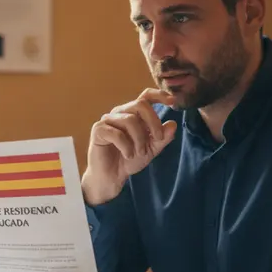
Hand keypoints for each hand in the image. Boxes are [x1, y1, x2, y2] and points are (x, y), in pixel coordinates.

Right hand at [81, 89, 177, 204]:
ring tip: (140, 153)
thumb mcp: (151, 150)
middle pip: (140, 104)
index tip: (172, 101)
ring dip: (140, 139)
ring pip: (130, 119)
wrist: (111, 176)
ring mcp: (108, 120)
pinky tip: (128, 155)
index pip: (145, 96)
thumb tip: (173, 124)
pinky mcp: (98, 130)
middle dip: (153, 121)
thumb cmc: (129, 160)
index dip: (159, 95)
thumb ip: (162, 138)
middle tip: (159, 138)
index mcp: (133, 114)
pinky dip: (126, 147)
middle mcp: (120, 113)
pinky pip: (117, 133)